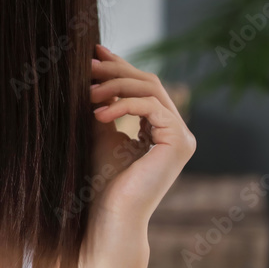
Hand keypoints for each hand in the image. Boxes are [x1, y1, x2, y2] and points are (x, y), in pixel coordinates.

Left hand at [87, 43, 195, 232]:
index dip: (119, 66)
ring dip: (116, 85)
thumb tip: (94, 70)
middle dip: (116, 70)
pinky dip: (123, 104)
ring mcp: (182, 137)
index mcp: (160, 128)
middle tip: (86, 63)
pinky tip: (98, 112)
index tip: (93, 51)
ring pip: (151, 90)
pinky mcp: (180, 143)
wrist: (109, 216)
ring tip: (87, 92)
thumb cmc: (100, 180)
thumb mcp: (99, 131)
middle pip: (149, 82)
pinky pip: (152, 107)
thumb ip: (104, 103)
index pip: (143, 86)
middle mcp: (176, 130)